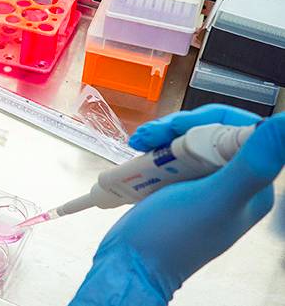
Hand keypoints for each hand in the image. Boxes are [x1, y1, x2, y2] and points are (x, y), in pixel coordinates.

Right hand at [70, 104, 283, 304]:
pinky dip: (156, 147)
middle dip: (178, 127)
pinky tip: (139, 150)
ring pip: (191, 139)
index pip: (241, 131)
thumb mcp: (212, 200)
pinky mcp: (183, 186)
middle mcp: (235, 183)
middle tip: (148, 136)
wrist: (131, 264)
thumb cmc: (169, 238)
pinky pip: (175, 153)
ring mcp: (207, 184)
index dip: (207, 121)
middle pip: (212, 132)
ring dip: (162, 135)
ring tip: (137, 143)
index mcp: (253, 185)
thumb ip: (251, 166)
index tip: (175, 127)